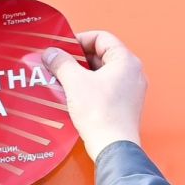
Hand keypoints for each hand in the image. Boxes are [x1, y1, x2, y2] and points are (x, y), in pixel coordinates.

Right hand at [44, 29, 146, 158]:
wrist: (113, 146)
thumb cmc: (101, 115)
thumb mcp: (75, 83)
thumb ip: (62, 63)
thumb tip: (52, 53)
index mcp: (126, 61)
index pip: (102, 38)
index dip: (80, 39)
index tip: (63, 48)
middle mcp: (132, 72)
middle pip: (102, 54)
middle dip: (78, 58)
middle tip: (59, 63)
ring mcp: (130, 89)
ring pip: (103, 72)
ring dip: (82, 73)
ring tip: (63, 78)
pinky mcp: (125, 104)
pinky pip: (106, 87)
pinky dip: (90, 87)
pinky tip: (74, 94)